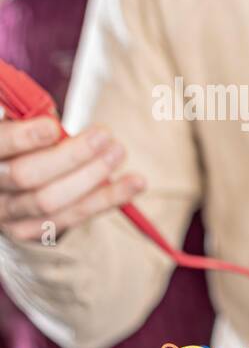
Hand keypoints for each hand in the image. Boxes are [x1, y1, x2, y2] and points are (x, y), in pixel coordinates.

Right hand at [0, 117, 142, 241]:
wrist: (6, 180)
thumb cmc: (16, 137)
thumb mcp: (16, 122)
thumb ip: (26, 117)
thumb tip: (52, 120)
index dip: (23, 138)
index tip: (52, 127)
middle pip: (26, 176)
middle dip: (70, 155)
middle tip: (105, 135)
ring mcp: (7, 214)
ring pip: (51, 201)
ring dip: (93, 176)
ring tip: (119, 151)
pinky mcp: (30, 230)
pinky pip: (73, 217)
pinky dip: (107, 199)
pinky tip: (135, 183)